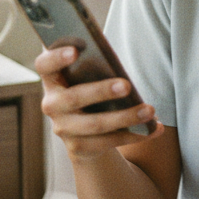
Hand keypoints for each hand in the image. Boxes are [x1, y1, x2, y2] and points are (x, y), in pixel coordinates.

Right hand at [36, 46, 159, 158]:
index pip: (44, 65)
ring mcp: (63, 128)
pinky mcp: (78, 147)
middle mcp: (52, 104)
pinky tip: (154, 129)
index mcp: (52, 79)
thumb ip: (95, 64)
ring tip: (150, 110)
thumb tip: (116, 62)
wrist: (83, 130)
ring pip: (95, 124)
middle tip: (127, 85)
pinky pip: (109, 142)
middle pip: (74, 97)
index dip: (56, 58)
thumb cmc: (90, 88)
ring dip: (126, 117)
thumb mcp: (88, 75)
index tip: (75, 51)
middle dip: (101, 91)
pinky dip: (135, 135)